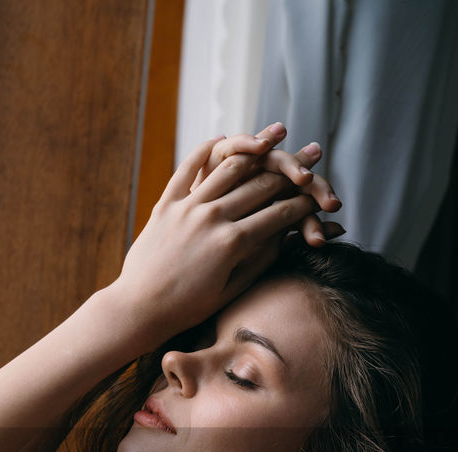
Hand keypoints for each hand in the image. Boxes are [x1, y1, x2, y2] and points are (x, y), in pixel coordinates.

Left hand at [110, 131, 324, 345]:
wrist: (138, 308)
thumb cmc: (186, 308)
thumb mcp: (230, 291)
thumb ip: (260, 260)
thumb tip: (286, 234)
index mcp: (232, 243)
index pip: (280, 214)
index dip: (304, 204)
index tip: (319, 198)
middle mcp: (211, 219)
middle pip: (262, 186)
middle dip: (291, 175)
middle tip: (309, 164)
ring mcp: (186, 209)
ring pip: (230, 169)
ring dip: (256, 155)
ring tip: (273, 147)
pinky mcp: (164, 205)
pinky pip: (187, 167)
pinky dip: (206, 149)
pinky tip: (223, 139)